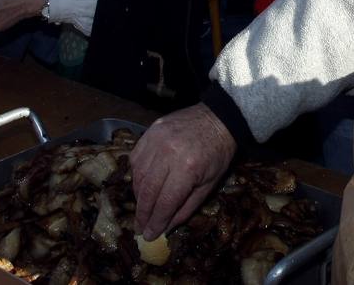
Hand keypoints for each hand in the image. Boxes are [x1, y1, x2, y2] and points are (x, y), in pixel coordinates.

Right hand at [128, 103, 235, 238]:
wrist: (217, 118)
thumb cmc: (217, 153)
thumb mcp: (209, 184)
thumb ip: (187, 208)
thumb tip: (166, 227)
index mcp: (187, 168)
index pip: (165, 202)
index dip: (156, 221)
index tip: (149, 234)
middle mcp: (168, 153)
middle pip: (148, 191)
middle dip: (142, 213)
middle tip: (140, 227)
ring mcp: (156, 140)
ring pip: (138, 176)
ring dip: (138, 196)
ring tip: (142, 209)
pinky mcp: (150, 131)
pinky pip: (136, 158)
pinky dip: (137, 174)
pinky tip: (142, 185)